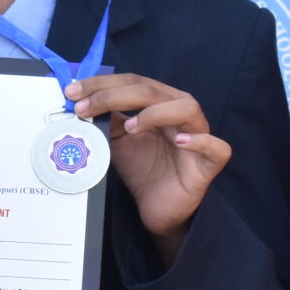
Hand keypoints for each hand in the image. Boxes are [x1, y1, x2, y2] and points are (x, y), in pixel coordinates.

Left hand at [66, 75, 231, 252]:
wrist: (156, 207)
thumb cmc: (142, 169)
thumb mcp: (117, 139)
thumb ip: (106, 118)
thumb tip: (80, 99)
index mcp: (160, 102)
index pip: (133, 82)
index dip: (102, 84)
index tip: (72, 93)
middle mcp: (180, 112)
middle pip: (153, 91)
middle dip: (114, 95)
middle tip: (85, 108)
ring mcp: (199, 135)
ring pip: (187, 108)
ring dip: (155, 113)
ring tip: (130, 127)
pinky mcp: (210, 163)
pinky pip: (217, 147)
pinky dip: (198, 140)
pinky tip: (179, 141)